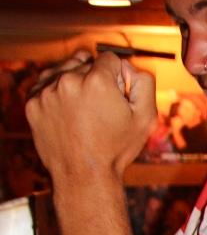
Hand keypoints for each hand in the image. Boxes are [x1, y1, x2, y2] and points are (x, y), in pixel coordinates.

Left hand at [26, 49, 155, 182]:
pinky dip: (56, 94)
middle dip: (95, 79)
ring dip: (74, 83)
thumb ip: (144, 83)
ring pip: (64, 71)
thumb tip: (128, 67)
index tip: (116, 97)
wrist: (84, 176)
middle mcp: (69, 80)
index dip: (117, 78)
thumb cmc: (117, 149)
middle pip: (86, 62)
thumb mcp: (146, 119)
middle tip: (100, 109)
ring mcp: (47, 91)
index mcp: (98, 81)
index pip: (109, 59)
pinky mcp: (32, 102)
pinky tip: (67, 114)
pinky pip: (46, 85)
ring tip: (83, 111)